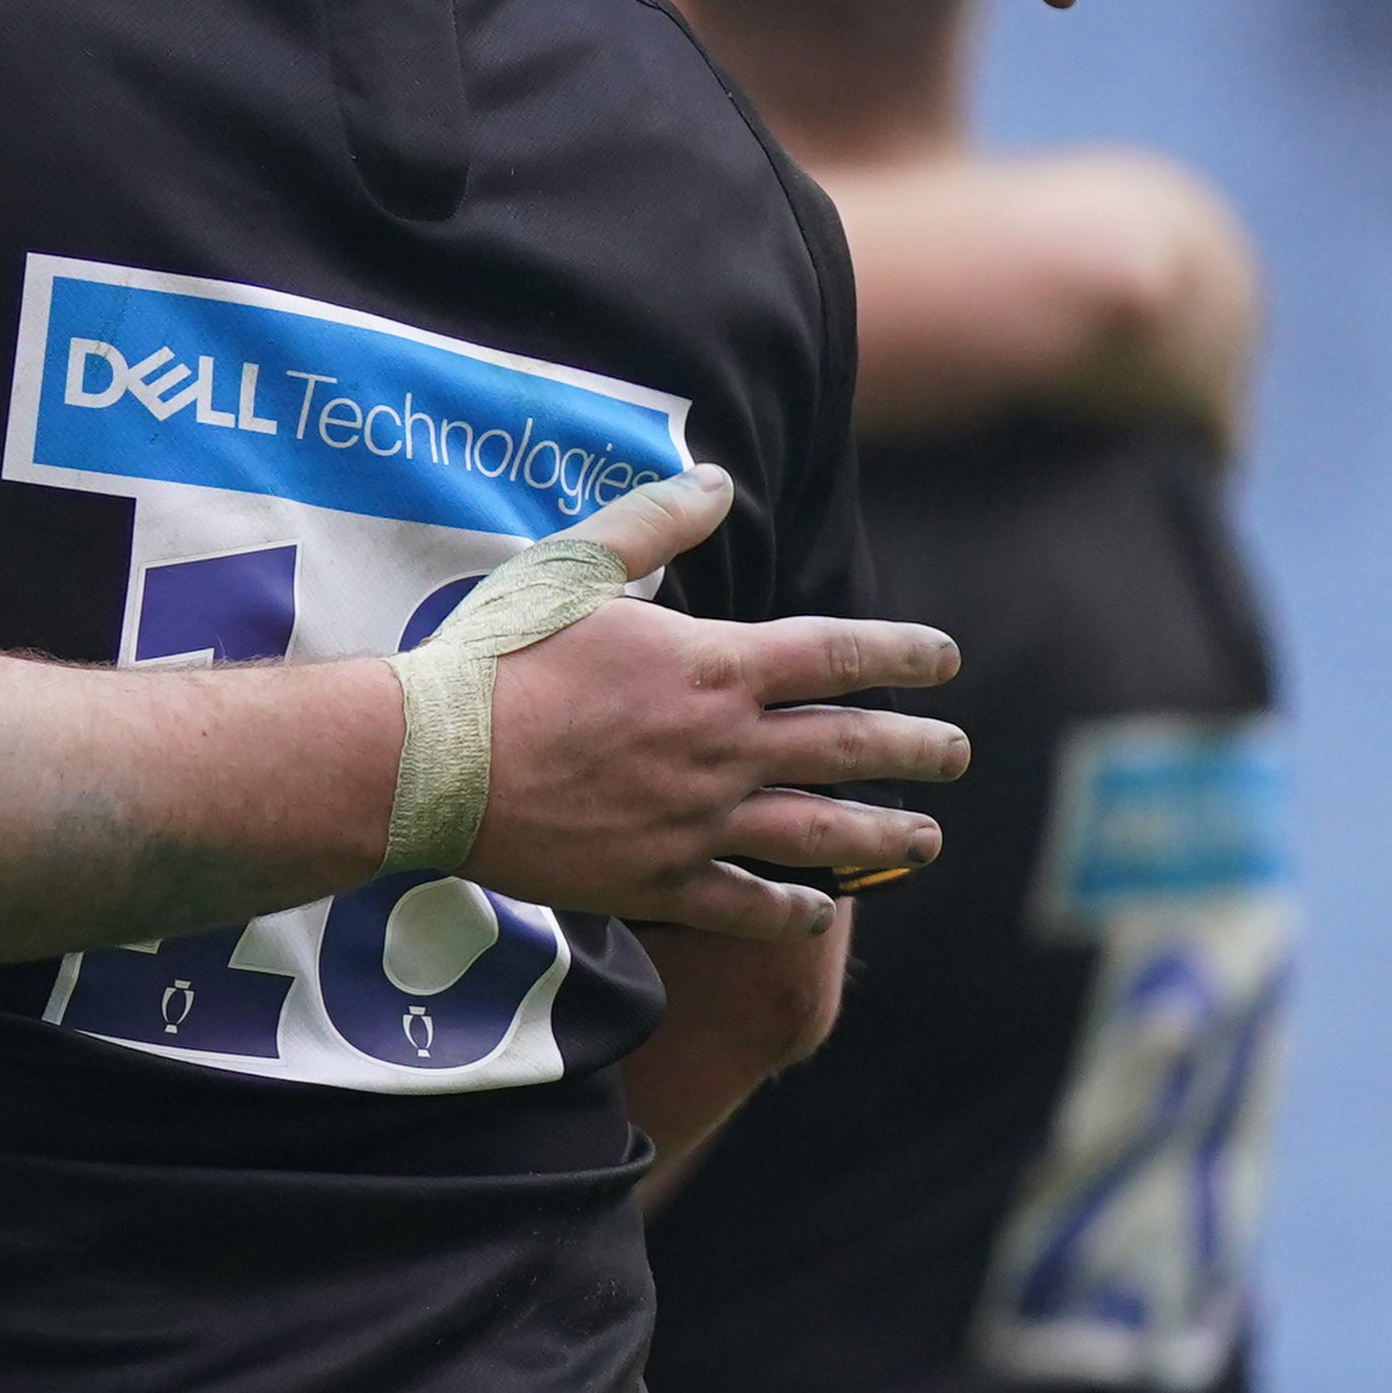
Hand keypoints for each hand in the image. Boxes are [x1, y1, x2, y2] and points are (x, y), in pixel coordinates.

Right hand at [458, 471, 965, 935]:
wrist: (433, 759)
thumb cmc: (498, 655)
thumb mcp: (575, 568)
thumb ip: (654, 524)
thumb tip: (716, 480)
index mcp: (714, 666)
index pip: (838, 656)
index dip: (902, 655)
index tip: (945, 661)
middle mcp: (724, 746)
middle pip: (849, 747)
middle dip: (917, 750)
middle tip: (957, 755)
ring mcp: (697, 820)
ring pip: (817, 832)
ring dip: (881, 835)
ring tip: (925, 840)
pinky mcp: (657, 880)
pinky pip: (745, 904)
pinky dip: (789, 912)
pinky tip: (817, 912)